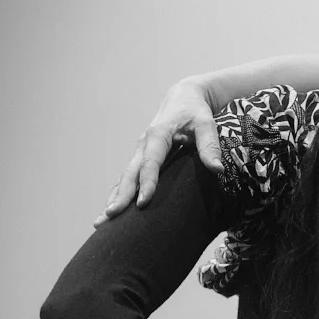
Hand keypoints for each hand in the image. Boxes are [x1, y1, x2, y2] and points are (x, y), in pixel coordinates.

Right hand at [96, 77, 221, 224]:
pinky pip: (128, 177)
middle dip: (121, 195)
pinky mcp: (141, 157)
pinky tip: (111, 210)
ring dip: (114, 198)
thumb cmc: (195, 112)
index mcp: (157, 135)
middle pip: (130, 173)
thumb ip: (210, 146)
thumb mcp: (206, 124)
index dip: (147, 183)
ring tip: (101, 221)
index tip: (142, 202)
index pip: (150, 162)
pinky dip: (118, 193)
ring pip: (125, 177)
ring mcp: (139, 151)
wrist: (183, 98)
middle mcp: (143, 144)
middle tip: (111, 215)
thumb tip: (217, 169)